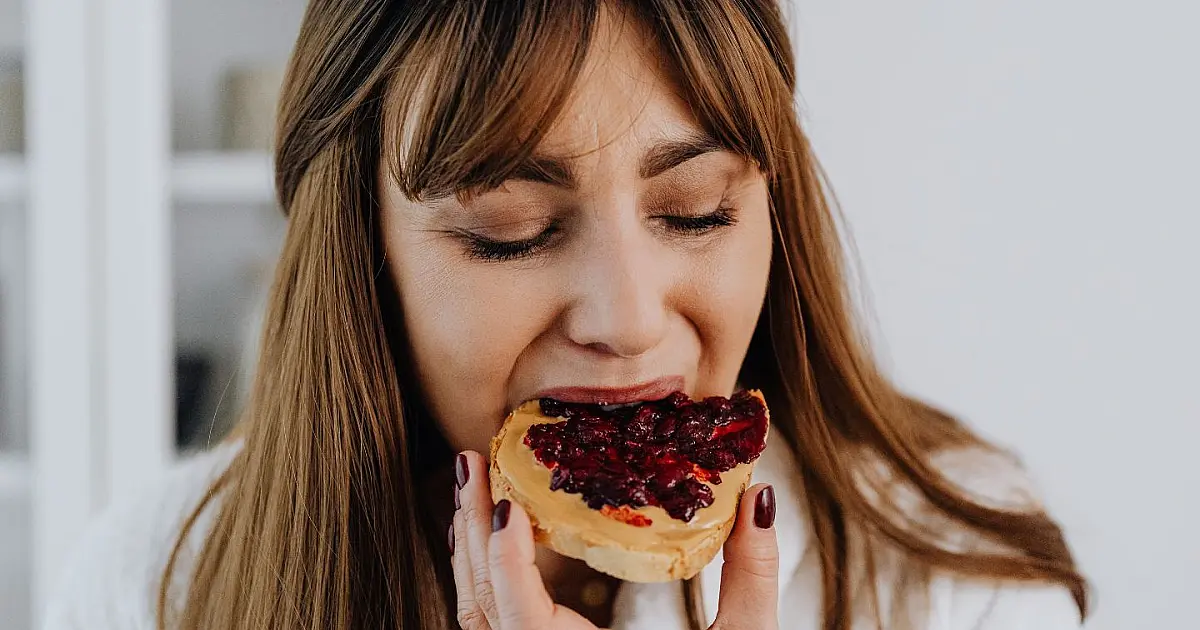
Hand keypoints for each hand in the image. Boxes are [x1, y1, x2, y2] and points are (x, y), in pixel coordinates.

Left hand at [450, 450, 779, 629]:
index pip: (523, 618)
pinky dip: (483, 574)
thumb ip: (751, 575)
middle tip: (472, 462)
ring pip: (477, 613)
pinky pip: (490, 623)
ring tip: (474, 482)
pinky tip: (490, 534)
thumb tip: (758, 497)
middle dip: (472, 528)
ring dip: (470, 545)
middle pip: (482, 605)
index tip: (506, 505)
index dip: (507, 560)